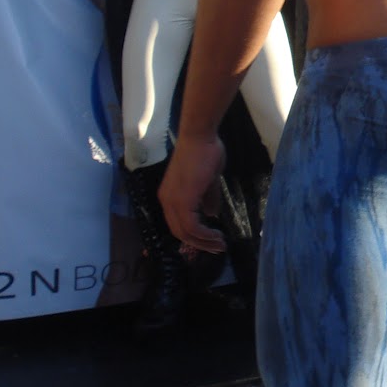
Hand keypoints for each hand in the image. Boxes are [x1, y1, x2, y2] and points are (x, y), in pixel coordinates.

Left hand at [160, 134, 226, 252]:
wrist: (200, 137)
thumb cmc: (204, 153)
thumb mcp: (207, 181)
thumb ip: (207, 198)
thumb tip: (211, 214)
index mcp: (170, 196)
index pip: (178, 224)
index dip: (193, 236)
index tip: (211, 241)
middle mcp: (167, 201)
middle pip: (179, 232)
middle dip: (200, 244)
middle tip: (217, 248)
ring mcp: (173, 201)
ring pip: (185, 232)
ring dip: (204, 242)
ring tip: (220, 246)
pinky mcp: (183, 200)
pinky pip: (192, 226)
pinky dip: (204, 235)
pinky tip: (217, 235)